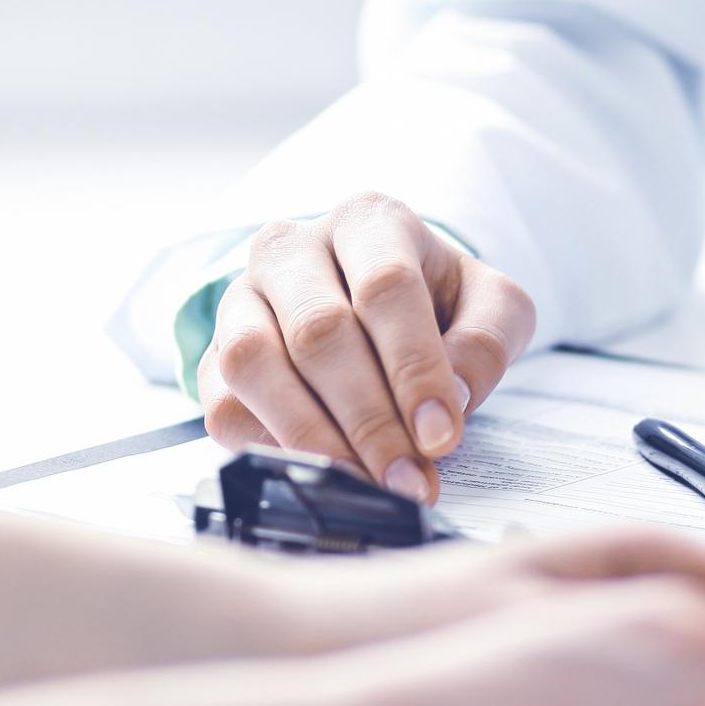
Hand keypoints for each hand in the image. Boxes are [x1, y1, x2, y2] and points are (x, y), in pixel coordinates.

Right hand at [199, 195, 535, 501]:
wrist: (380, 305)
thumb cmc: (439, 303)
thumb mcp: (490, 307)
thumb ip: (486, 343)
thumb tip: (451, 398)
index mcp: (367, 222)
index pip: (385, 287)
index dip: (414, 367)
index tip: (441, 435)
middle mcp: (291, 249)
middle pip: (318, 331)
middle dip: (369, 418)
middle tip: (410, 479)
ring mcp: (241, 299)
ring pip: (254, 364)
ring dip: (314, 438)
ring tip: (368, 484)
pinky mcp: (214, 355)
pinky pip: (223, 405)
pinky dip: (270, 449)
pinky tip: (323, 474)